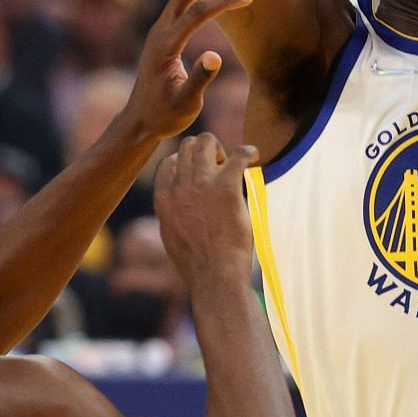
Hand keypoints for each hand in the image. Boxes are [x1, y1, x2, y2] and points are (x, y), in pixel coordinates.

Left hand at [118, 0, 251, 141]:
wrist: (139, 121)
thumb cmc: (165, 116)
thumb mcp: (186, 104)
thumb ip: (200, 81)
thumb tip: (216, 56)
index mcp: (166, 46)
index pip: (198, 14)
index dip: (224, 3)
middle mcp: (160, 31)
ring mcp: (160, 29)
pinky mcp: (163, 32)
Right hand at [154, 133, 258, 282]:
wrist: (215, 274)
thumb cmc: (197, 264)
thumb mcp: (170, 236)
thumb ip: (171, 214)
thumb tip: (177, 207)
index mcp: (164, 198)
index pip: (170, 162)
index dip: (186, 163)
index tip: (200, 175)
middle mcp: (180, 186)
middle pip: (188, 145)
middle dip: (204, 152)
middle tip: (219, 170)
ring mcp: (203, 184)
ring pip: (207, 141)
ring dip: (221, 150)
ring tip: (232, 167)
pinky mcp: (227, 187)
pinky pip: (239, 154)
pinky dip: (247, 151)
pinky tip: (253, 156)